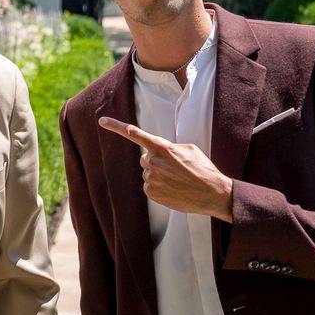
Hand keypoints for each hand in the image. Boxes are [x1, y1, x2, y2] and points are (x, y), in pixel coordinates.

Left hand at [99, 116, 234, 221]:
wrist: (213, 194)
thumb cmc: (203, 169)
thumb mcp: (189, 149)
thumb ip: (169, 147)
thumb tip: (157, 152)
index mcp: (162, 147)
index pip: (135, 134)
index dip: (117, 127)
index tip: (101, 121)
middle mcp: (153, 162)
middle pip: (145, 158)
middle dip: (156, 161)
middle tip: (175, 169)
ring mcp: (151, 178)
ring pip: (148, 173)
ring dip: (159, 175)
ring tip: (178, 180)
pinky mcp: (151, 193)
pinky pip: (149, 186)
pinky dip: (159, 187)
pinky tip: (174, 189)